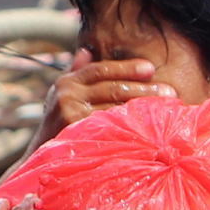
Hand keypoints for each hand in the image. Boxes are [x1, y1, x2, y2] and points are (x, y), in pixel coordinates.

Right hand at [43, 50, 175, 133]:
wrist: (39, 158)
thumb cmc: (56, 127)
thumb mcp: (61, 97)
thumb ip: (76, 74)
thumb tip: (87, 50)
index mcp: (66, 82)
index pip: (101, 69)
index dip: (127, 68)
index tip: (151, 68)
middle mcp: (66, 94)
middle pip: (112, 87)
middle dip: (143, 89)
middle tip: (170, 92)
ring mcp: (69, 113)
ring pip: (114, 107)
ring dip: (142, 108)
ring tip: (165, 109)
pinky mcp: (75, 131)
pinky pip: (109, 125)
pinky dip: (129, 125)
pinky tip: (147, 126)